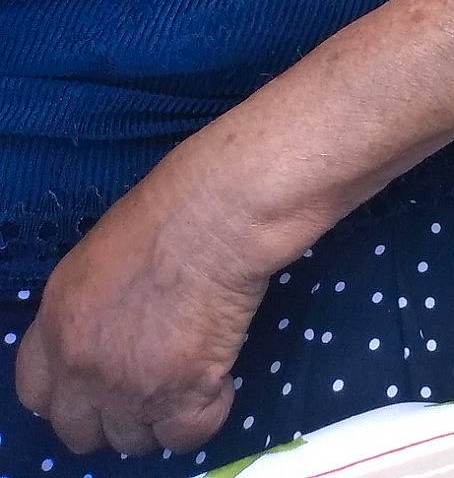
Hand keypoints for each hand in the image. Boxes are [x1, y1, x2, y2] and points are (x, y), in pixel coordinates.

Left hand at [14, 152, 273, 456]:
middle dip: (112, 415)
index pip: (36, 394)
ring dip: (160, 414)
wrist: (216, 215)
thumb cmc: (169, 211)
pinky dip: (206, 412)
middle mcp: (82, 365)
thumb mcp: (100, 256)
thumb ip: (88, 309)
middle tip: (147, 383)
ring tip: (189, 374)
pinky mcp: (181, 397)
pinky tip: (219, 378)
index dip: (68, 394)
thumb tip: (106, 335)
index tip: (94, 384)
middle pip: (80, 432)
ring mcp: (129, 388)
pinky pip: (186, 437)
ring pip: (134, 441)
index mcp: (58, 322)